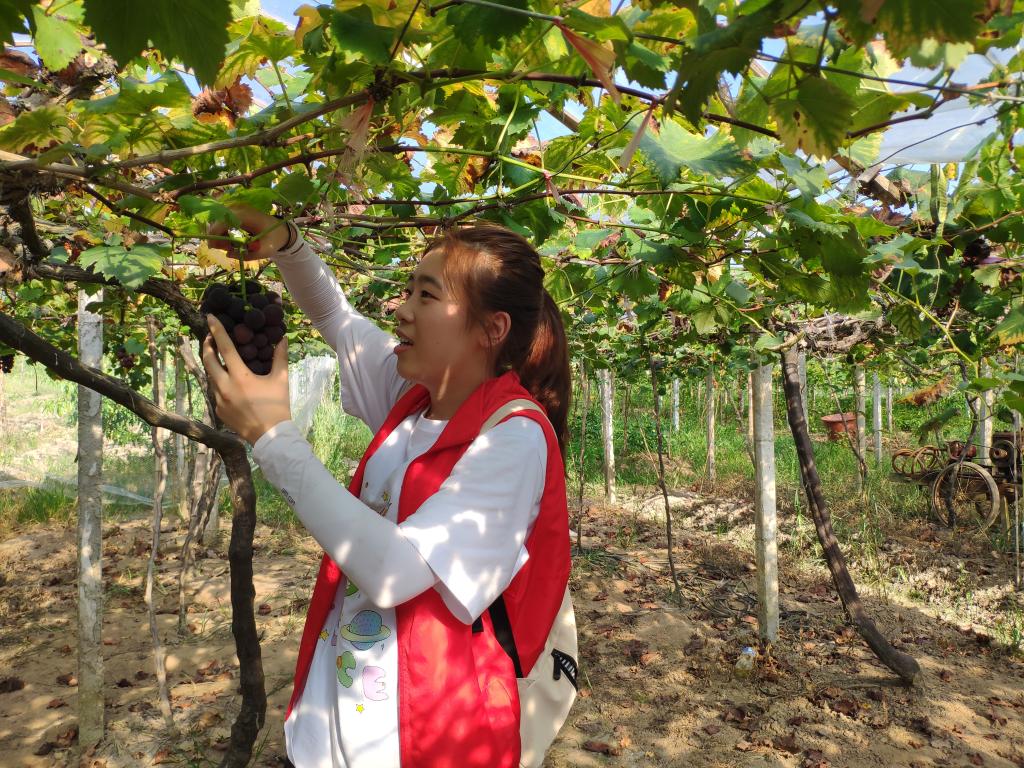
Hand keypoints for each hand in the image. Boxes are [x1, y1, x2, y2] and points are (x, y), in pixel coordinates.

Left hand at [201, 314, 291, 443]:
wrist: (270, 437)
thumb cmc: (277, 407)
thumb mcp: (281, 380)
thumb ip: (280, 357)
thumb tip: (282, 339)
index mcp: (240, 376)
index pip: (225, 347)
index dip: (217, 330)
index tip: (210, 316)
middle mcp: (225, 386)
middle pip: (208, 360)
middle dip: (206, 345)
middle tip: (209, 337)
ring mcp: (219, 400)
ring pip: (210, 376)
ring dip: (212, 364)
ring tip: (219, 358)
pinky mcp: (218, 410)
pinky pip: (215, 391)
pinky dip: (219, 382)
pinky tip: (228, 382)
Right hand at [205, 204, 291, 260]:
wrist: (280, 230)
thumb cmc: (273, 240)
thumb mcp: (265, 250)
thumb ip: (247, 254)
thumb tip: (227, 254)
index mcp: (246, 216)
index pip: (223, 222)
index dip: (215, 234)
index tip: (213, 247)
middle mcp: (238, 209)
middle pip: (218, 221)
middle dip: (217, 236)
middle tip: (226, 249)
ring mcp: (235, 210)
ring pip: (218, 222)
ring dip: (220, 235)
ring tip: (231, 247)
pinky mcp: (234, 213)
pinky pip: (222, 222)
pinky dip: (223, 232)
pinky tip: (231, 241)